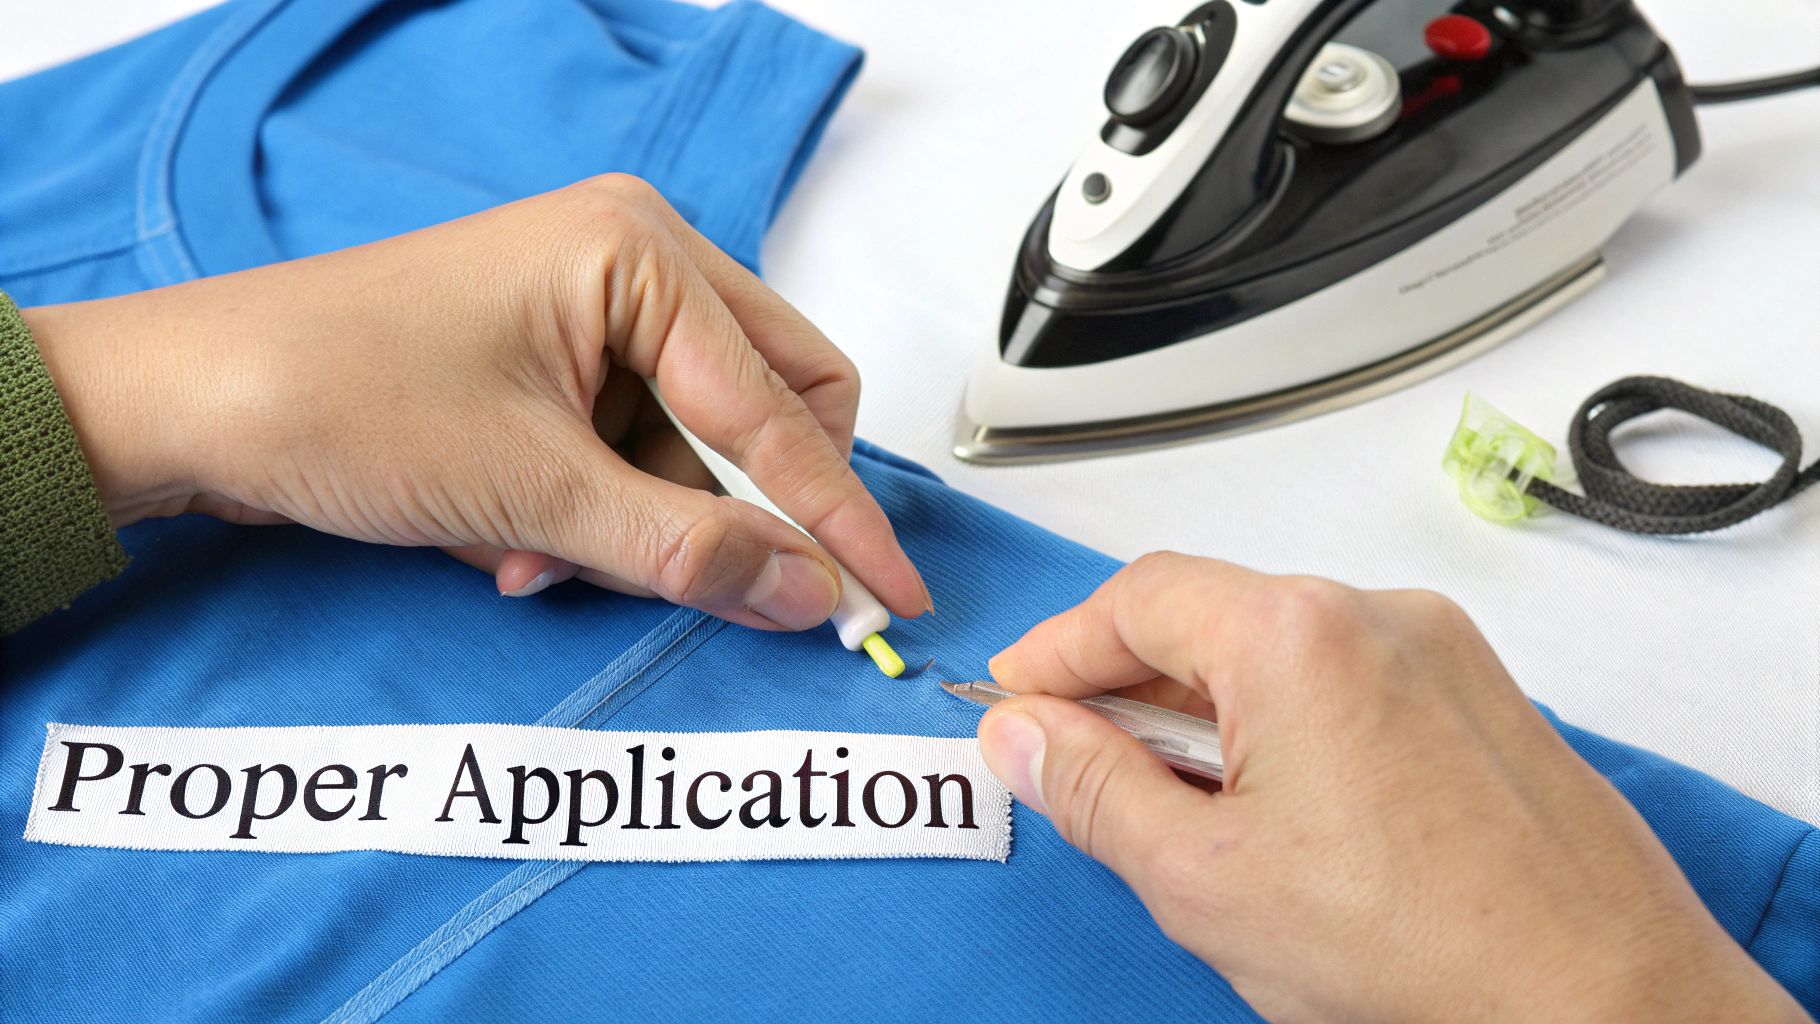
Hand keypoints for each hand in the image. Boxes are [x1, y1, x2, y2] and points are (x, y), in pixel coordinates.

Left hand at [24, 175, 927, 629]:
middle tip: (718, 582)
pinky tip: (510, 543)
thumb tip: (807, 595)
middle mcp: (632, 266)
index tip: (890, 594)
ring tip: (536, 558)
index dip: (840, 518)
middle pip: (766, 410)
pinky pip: (629, 456)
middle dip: (728, 508)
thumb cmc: (334, 393)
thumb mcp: (534, 492)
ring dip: (635, 526)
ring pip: (691, 450)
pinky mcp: (555, 363)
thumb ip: (688, 548)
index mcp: (642, 254)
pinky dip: (588, 516)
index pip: (785, 409)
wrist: (187, 402)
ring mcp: (592, 314)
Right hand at [975, 553, 1802, 1022]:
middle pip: (1209, 615)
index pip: (1136, 599)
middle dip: (1130, 682)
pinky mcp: (1480, 697)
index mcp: (1296, 636)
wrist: (1604, 998)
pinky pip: (1349, 679)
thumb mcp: (1203, 881)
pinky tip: (1275, 806)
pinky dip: (1288, 722)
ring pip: (1280, 649)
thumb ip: (1092, 791)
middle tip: (1078, 755)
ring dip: (1210, 707)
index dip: (1058, 649)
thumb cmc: (1429, 947)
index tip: (1018, 697)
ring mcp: (1440, 652)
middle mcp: (1376, 616)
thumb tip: (1025, 738)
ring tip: (1180, 802)